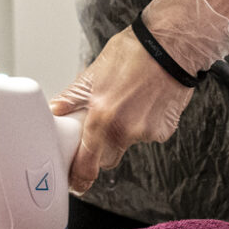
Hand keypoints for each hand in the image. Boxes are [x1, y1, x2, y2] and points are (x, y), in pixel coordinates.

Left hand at [50, 28, 193, 193]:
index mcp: (101, 118)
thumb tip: (57, 109)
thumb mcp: (95, 71)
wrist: (172, 45)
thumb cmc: (135, 52)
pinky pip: (149, 135)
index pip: (87, 163)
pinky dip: (146, 124)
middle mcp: (124, 130)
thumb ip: (74, 96)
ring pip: (129, 143)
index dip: (80, 177)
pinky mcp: (164, 130)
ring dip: (126, 131)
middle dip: (102, 150)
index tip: (78, 182)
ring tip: (131, 101)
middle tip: (104, 126)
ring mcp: (146, 132)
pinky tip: (147, 102)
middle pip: (107, 158)